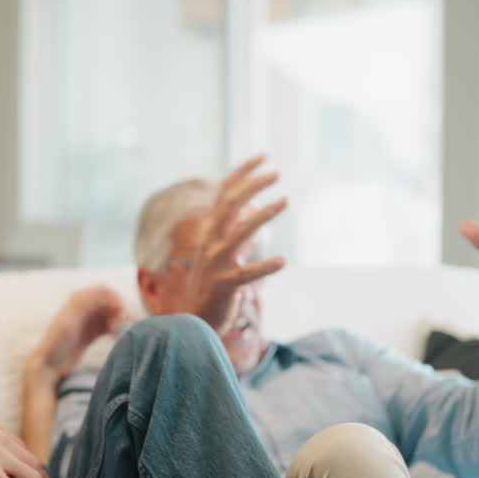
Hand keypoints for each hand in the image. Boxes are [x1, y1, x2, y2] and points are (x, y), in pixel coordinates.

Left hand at [28, 285, 131, 382]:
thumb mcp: (68, 321)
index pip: (106, 291)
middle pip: (111, 302)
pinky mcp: (91, 333)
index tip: (123, 316)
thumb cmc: (56, 343)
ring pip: (112, 314)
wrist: (48, 366)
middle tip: (126, 327)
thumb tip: (104, 289)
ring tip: (121, 334)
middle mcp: (84, 307)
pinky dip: (116, 330)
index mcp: (78, 299)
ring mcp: (88, 320)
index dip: (117, 300)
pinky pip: (109, 326)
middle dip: (121, 312)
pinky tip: (116, 339)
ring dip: (120, 321)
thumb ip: (83, 303)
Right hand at [178, 154, 287, 332]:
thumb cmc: (213, 284)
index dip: (243, 172)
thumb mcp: (220, 250)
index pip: (225, 192)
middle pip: (230, 203)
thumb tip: (250, 207)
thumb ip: (233, 229)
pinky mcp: (225, 285)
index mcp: (211, 231)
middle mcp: (211, 242)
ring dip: (263, 214)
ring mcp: (217, 263)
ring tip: (284, 200)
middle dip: (253, 185)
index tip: (265, 156)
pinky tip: (283, 261)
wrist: (194, 321)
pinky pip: (247, 273)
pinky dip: (266, 266)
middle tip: (277, 173)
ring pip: (240, 232)